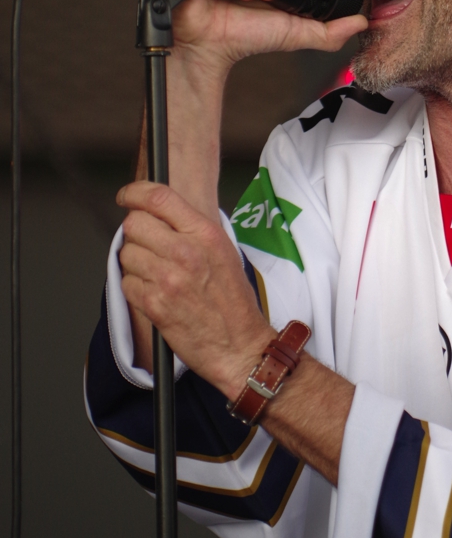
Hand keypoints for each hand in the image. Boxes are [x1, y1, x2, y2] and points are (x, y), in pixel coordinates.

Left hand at [117, 180, 273, 399]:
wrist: (239, 345)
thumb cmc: (233, 302)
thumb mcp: (224, 251)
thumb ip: (193, 230)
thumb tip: (160, 215)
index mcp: (205, 235)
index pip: (160, 198)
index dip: (135, 192)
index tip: (126, 196)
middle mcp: (185, 252)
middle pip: (135, 224)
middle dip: (136, 232)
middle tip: (147, 244)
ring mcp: (167, 278)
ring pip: (126, 254)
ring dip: (134, 262)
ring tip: (157, 274)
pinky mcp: (153, 304)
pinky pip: (125, 282)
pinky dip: (134, 287)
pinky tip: (155, 292)